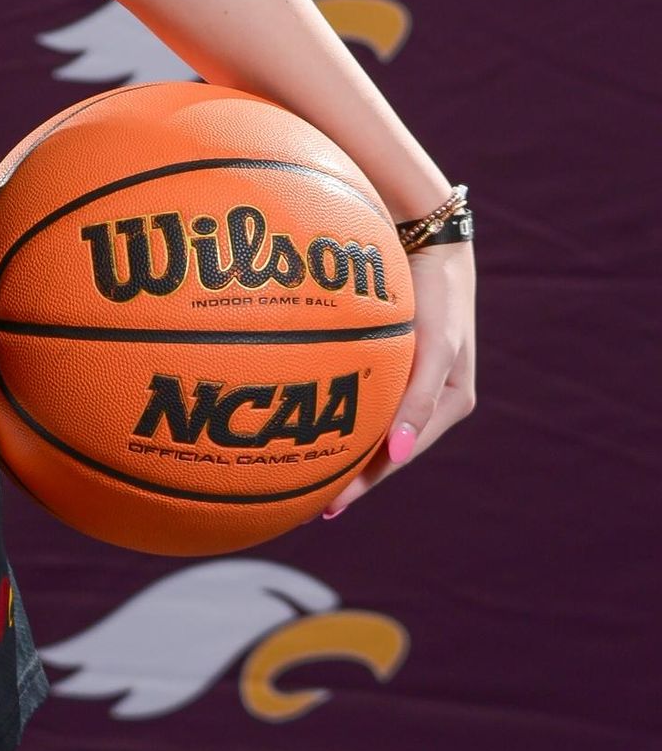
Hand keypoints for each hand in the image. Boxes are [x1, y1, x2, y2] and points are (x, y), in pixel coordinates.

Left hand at [324, 241, 475, 516]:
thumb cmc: (438, 298)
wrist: (430, 242)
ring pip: (371, 427)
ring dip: (343, 451)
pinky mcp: (395, 359)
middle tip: (306, 506)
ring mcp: (411, 379)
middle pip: (382, 450)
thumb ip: (419, 400)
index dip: (364, 484)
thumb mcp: (436, 349)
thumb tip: (397, 455)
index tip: (328, 507)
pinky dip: (342, 415)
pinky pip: (365, 397)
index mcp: (447, 405)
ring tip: (303, 477)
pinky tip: (311, 424)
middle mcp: (429, 399)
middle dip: (349, 478)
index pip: (398, 457)